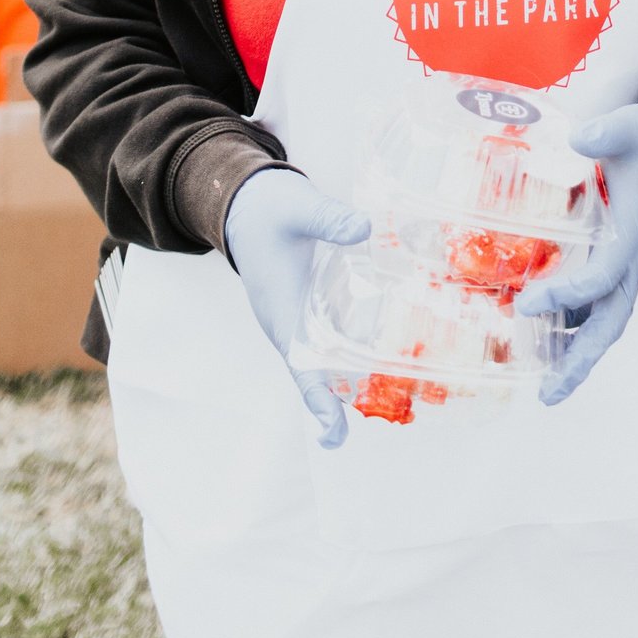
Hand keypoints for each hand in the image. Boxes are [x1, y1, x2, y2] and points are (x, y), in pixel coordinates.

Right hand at [223, 167, 369, 448]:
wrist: (247, 202)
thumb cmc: (269, 209)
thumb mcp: (299, 208)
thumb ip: (329, 218)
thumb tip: (364, 230)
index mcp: (281, 311)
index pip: (301, 366)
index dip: (318, 402)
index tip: (334, 435)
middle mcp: (289, 323)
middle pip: (315, 373)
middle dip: (338, 402)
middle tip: (372, 424)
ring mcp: (297, 316)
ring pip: (324, 356)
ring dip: (348, 375)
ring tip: (390, 395)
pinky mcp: (307, 304)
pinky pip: (329, 334)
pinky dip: (351, 346)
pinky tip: (384, 347)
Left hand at [515, 93, 637, 405]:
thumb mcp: (634, 126)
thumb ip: (609, 130)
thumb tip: (578, 138)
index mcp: (633, 234)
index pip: (602, 277)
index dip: (567, 295)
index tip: (527, 301)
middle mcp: (630, 259)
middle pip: (609, 322)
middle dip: (581, 360)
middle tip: (548, 394)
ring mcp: (624, 264)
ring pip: (602, 321)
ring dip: (574, 354)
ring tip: (541, 386)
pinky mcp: (615, 261)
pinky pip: (594, 306)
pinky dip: (571, 328)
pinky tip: (541, 337)